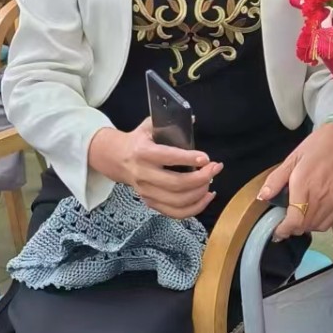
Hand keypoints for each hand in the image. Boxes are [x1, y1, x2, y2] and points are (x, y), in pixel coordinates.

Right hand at [87, 120, 221, 218]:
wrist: (117, 159)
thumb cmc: (139, 141)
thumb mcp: (149, 126)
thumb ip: (168, 122)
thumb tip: (192, 119)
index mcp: (143, 153)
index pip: (168, 158)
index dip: (189, 159)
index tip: (206, 158)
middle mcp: (144, 175)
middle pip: (176, 184)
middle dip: (201, 178)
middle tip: (215, 168)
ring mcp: (147, 192)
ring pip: (178, 201)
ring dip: (200, 193)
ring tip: (211, 181)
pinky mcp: (151, 203)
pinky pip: (176, 213)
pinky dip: (195, 207)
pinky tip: (206, 196)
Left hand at [258, 119, 332, 238]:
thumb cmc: (318, 146)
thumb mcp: (292, 159)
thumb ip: (276, 179)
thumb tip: (263, 196)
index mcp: (304, 185)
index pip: (294, 220)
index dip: (283, 230)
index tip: (276, 230)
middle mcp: (320, 197)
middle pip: (304, 227)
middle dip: (291, 228)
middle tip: (283, 221)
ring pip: (315, 227)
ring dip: (304, 227)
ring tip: (297, 217)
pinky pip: (328, 222)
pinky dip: (317, 224)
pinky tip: (311, 214)